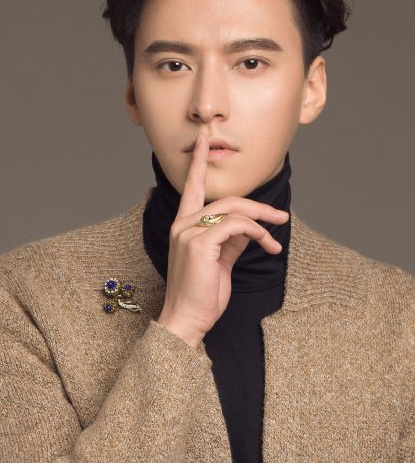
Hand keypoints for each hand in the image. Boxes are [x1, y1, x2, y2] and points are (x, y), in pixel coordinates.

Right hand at [157, 132, 288, 347]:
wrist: (187, 320)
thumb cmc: (202, 295)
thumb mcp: (219, 261)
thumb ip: (230, 240)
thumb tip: (250, 228)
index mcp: (183, 226)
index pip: (191, 187)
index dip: (199, 164)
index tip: (204, 142)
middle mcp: (182, 225)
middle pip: (227, 200)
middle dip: (259, 207)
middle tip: (281, 219)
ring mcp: (188, 233)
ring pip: (235, 211)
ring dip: (263, 223)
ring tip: (276, 241)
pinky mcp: (201, 243)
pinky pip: (238, 226)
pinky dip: (258, 233)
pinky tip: (268, 247)